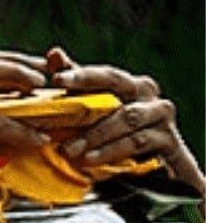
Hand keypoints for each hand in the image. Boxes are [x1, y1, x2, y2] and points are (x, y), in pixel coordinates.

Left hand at [49, 47, 203, 194]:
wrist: (156, 168)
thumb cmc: (121, 135)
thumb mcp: (97, 112)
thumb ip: (77, 87)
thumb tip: (54, 54)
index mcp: (131, 85)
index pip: (105, 74)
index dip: (81, 74)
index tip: (56, 78)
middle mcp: (148, 95)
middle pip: (118, 89)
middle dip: (85, 100)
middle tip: (55, 117)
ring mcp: (160, 116)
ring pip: (126, 119)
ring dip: (94, 134)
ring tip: (69, 149)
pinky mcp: (167, 140)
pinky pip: (136, 142)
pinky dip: (110, 151)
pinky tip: (89, 159)